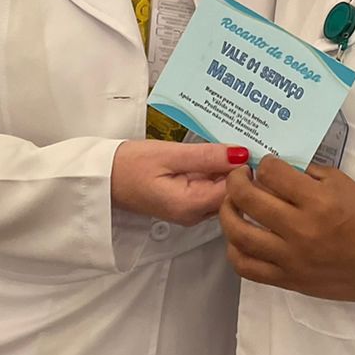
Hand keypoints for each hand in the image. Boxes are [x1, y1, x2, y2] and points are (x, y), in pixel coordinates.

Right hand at [112, 141, 247, 225]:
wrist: (102, 178)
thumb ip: (207, 155)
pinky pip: (210, 189)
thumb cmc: (129, 165)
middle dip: (241, 169)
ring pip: (223, 192)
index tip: (253, 144)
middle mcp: (194, 215)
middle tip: (248, 138)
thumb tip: (242, 154)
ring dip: (229, 169)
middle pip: (233, 194)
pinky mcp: (186, 204)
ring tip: (234, 142)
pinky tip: (217, 154)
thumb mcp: (169, 154)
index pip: (236, 192)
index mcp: (191, 206)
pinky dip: (216, 173)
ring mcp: (191, 212)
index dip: (247, 169)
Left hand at [220, 157, 354, 304]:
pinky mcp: (286, 279)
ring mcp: (289, 258)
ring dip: (227, 212)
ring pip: (239, 234)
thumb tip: (278, 169)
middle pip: (248, 199)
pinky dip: (234, 249)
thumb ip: (309, 173)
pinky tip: (238, 237)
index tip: (267, 165)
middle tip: (240, 176)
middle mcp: (299, 229)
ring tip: (232, 203)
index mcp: (318, 202)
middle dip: (236, 180)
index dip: (265, 164)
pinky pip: (246, 266)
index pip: (272, 173)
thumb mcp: (344, 184)